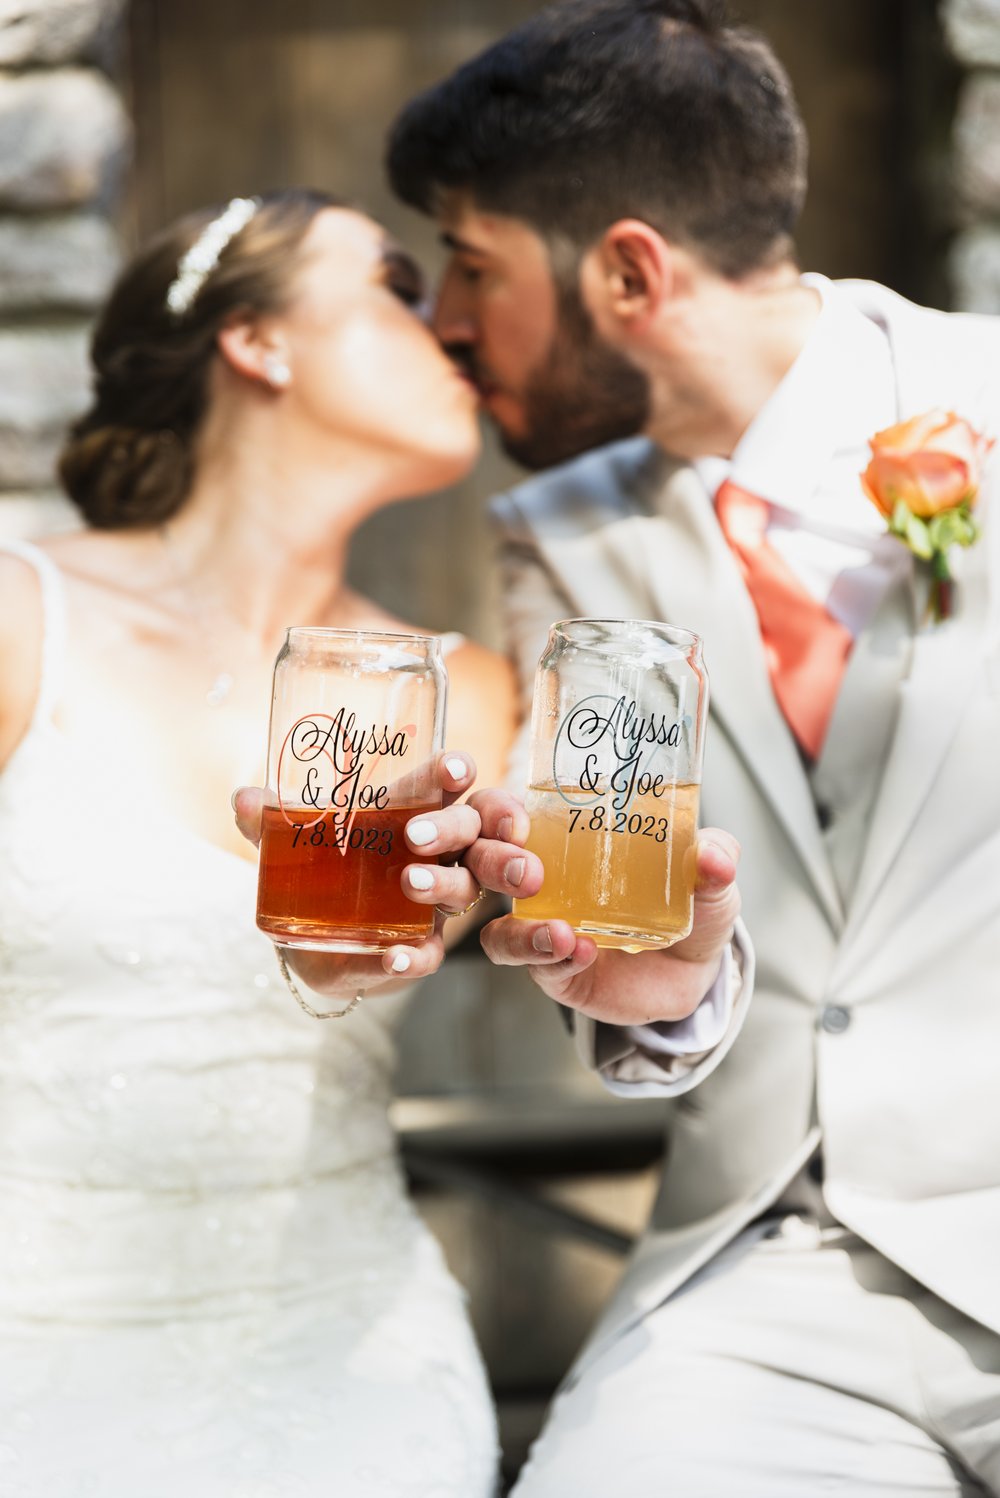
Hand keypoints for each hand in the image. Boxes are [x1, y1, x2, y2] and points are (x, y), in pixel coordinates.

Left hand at [233, 752, 493, 1003]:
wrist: (318, 944)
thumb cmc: (323, 871)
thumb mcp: (295, 843)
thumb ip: (269, 822)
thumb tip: (242, 800)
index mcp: (415, 814)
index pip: (448, 785)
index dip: (456, 771)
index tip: (453, 769)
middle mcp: (438, 855)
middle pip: (468, 831)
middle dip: (451, 828)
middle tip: (416, 835)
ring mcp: (434, 904)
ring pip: (464, 889)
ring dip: (443, 884)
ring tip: (411, 883)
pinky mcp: (420, 948)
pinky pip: (432, 953)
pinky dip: (416, 955)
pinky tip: (395, 956)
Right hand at [472, 787, 741, 1026]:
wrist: (696, 971)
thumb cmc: (689, 904)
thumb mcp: (708, 876)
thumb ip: (714, 858)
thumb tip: (713, 856)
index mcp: (568, 842)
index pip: (510, 817)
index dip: (499, 813)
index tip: (516, 817)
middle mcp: (545, 884)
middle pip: (487, 868)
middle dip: (493, 865)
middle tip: (526, 870)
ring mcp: (545, 930)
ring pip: (501, 932)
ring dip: (524, 933)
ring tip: (564, 934)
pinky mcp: (554, 972)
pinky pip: (536, 968)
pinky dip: (555, 962)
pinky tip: (583, 952)